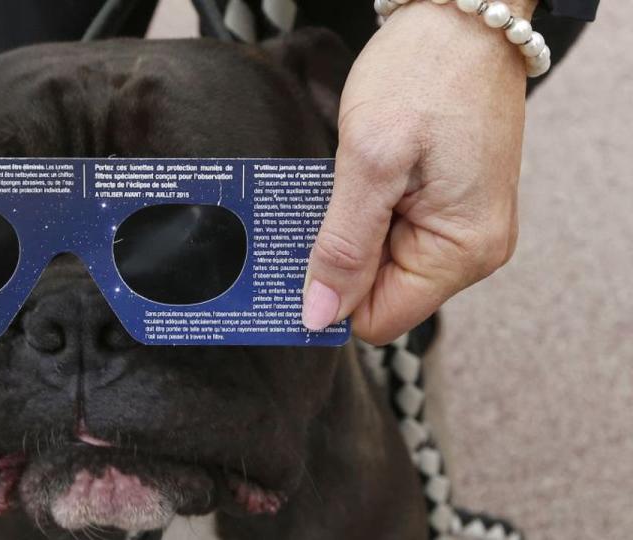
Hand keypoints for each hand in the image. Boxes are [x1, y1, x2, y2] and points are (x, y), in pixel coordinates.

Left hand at [302, 0, 537, 343]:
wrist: (460, 17)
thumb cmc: (427, 71)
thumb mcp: (371, 159)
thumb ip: (344, 245)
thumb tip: (321, 316)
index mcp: (463, 251)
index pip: (378, 319)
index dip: (332, 295)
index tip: (301, 256)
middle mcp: (470, 249)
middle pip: (378, 292)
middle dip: (341, 255)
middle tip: (330, 198)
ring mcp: (460, 226)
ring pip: (380, 262)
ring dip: (351, 229)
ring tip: (350, 178)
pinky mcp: (446, 204)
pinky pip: (391, 232)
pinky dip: (364, 211)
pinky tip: (362, 175)